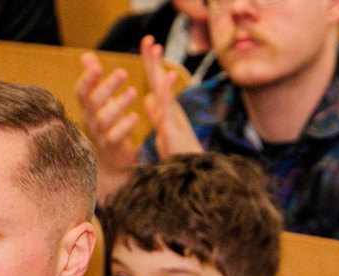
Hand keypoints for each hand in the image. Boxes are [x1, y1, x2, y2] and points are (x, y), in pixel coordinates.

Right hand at [78, 52, 145, 198]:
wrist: (112, 158)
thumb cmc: (107, 122)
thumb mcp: (101, 99)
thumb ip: (94, 79)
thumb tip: (86, 56)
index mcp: (87, 106)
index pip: (81, 91)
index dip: (87, 79)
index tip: (96, 66)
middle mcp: (90, 119)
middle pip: (93, 101)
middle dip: (106, 86)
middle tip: (123, 72)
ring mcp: (99, 134)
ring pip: (104, 118)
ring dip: (118, 104)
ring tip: (133, 91)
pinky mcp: (111, 147)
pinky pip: (115, 136)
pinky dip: (124, 126)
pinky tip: (135, 116)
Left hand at [139, 36, 201, 158]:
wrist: (192, 173)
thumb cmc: (178, 155)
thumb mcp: (162, 131)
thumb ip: (155, 114)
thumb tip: (147, 98)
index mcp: (166, 109)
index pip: (155, 84)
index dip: (150, 66)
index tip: (146, 48)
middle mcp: (170, 108)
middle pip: (158, 80)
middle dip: (151, 60)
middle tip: (148, 38)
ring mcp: (172, 115)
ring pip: (162, 88)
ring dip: (157, 67)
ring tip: (155, 47)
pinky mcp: (172, 126)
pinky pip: (168, 105)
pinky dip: (167, 89)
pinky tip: (168, 74)